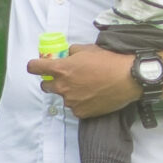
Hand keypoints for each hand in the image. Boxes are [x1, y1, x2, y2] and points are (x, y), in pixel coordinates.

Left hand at [27, 42, 141, 119]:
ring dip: (70, 92)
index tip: (37, 66)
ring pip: (63, 97)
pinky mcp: (81, 112)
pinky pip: (76, 107)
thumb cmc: (109, 61)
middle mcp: (62, 87)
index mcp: (61, 69)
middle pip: (45, 86)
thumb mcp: (88, 49)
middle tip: (67, 78)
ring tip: (87, 87)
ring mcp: (71, 101)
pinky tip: (93, 96)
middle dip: (52, 81)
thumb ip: (72, 52)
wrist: (128, 78)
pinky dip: (81, 103)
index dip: (35, 66)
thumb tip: (67, 54)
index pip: (34, 68)